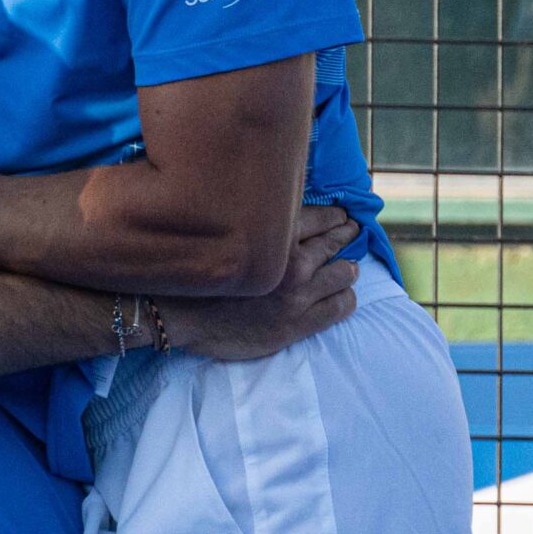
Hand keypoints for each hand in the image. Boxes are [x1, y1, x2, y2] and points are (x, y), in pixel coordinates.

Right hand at [165, 206, 360, 362]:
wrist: (179, 316)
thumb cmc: (198, 273)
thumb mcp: (227, 234)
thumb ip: (258, 223)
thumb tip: (279, 210)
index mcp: (275, 236)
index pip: (320, 217)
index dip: (335, 215)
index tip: (342, 215)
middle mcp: (292, 262)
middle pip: (335, 242)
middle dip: (347, 235)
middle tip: (352, 231)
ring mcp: (299, 294)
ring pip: (344, 273)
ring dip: (348, 268)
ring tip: (349, 267)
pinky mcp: (299, 323)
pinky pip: (341, 306)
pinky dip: (347, 297)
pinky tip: (345, 295)